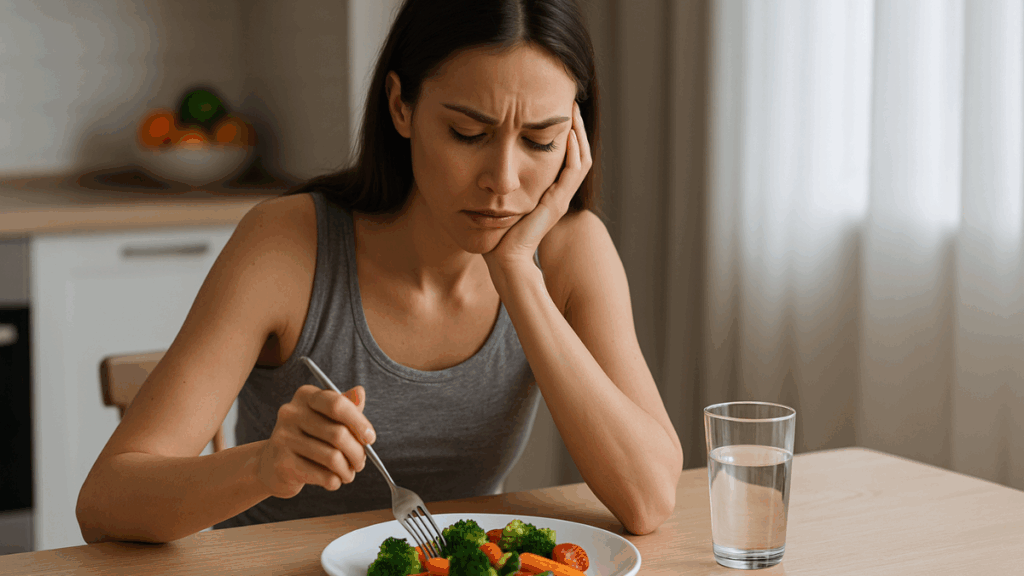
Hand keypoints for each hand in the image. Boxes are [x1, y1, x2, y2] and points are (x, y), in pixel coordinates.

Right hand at [256, 384, 375, 497]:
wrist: (271, 465)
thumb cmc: (307, 438)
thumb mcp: (325, 418)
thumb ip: (345, 407)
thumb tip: (360, 392)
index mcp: (305, 396)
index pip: (337, 404)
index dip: (359, 422)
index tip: (370, 438)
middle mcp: (290, 413)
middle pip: (338, 434)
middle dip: (357, 452)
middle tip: (360, 462)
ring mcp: (283, 438)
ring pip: (332, 457)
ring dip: (348, 470)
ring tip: (349, 474)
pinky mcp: (282, 463)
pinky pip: (322, 475)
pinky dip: (335, 481)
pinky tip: (334, 481)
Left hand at [483, 100, 592, 270]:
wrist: (504, 259)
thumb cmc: (497, 233)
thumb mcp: (501, 198)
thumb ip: (501, 180)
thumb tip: (485, 155)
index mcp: (548, 191)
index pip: (566, 155)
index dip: (565, 131)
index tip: (555, 107)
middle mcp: (558, 193)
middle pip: (578, 153)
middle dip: (574, 126)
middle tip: (569, 101)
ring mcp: (560, 197)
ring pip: (580, 158)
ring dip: (578, 132)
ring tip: (572, 109)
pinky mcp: (557, 202)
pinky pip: (573, 171)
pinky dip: (572, 151)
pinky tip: (567, 132)